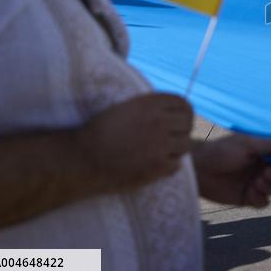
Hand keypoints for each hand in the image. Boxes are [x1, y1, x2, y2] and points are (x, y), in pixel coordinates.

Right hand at [76, 93, 193, 192]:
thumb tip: (173, 110)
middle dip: (182, 130)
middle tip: (174, 138)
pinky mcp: (157, 167)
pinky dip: (169, 167)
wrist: (81, 159)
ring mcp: (160, 145)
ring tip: (164, 152)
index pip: (184, 104)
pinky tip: (158, 166)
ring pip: (186, 145)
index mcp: (150, 103)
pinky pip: (177, 165)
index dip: (185, 112)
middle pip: (188, 124)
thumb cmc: (99, 132)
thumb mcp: (126, 108)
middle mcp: (158, 121)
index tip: (181, 119)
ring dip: (177, 149)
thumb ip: (150, 107)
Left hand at [193, 134, 270, 206]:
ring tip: (257, 182)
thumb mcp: (247, 144)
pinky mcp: (246, 198)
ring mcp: (254, 183)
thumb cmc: (221, 151)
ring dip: (270, 187)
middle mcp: (261, 168)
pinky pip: (263, 203)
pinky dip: (261, 199)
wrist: (198, 170)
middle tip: (266, 172)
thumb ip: (270, 145)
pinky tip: (252, 193)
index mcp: (263, 153)